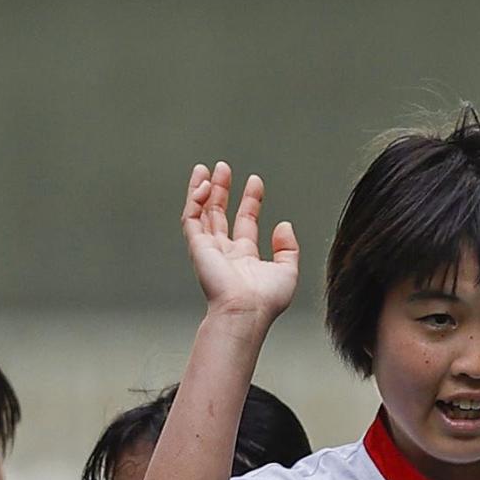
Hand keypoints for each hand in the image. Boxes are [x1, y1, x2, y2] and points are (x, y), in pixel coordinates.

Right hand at [183, 163, 300, 327]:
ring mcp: (209, 249)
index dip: (250, 200)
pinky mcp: (197, 246)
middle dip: (222, 190)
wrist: (245, 310)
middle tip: (223, 168)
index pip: (245, 221)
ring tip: (207, 169)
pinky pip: (191, 218)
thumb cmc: (265, 301)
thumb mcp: (288, 271)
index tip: (255, 181)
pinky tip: (202, 185)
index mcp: (245, 258)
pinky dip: (195, 200)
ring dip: (203, 190)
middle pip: (220, 214)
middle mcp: (225, 252)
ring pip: (202, 213)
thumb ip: (288, 248)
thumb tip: (284, 225)